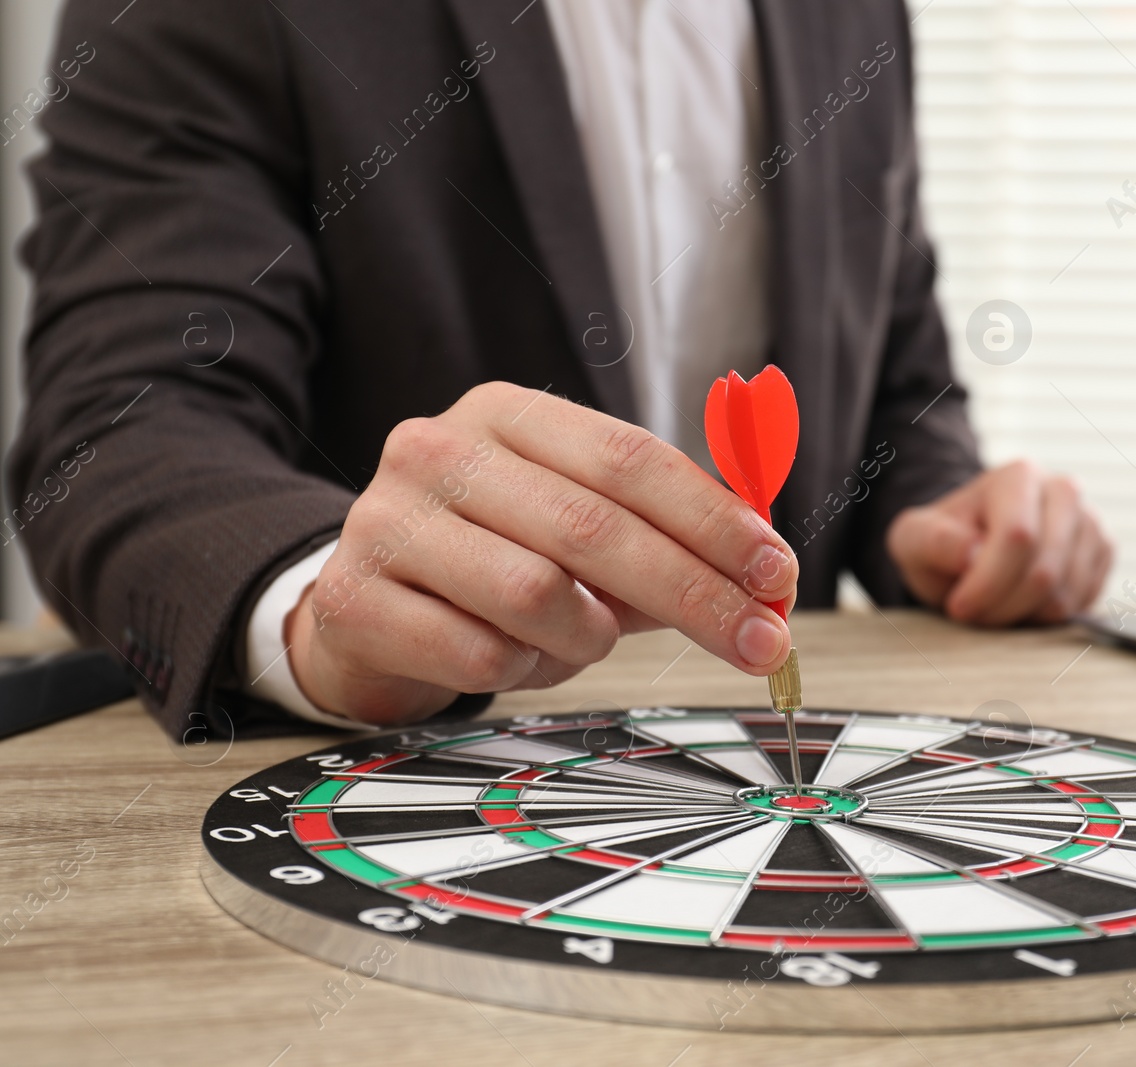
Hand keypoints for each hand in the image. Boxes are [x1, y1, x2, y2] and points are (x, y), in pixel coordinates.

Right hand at [285, 383, 796, 725]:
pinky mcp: (352, 598)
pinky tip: (508, 657)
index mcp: (508, 416)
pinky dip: (518, 671)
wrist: (360, 609)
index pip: (630, 458)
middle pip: (594, 526)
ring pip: (535, 594)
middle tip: (758, 642)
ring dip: (585, 637)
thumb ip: (664, 542)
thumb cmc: (488, 568)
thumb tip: (764, 580)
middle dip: (694, 593)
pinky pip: (477, 655)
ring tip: (578, 640)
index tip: (776, 573)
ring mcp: (385, 520)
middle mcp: (439, 450)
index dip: (714, 520)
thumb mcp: (577, 536)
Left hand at [885, 460, 1111, 625]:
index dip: (988, 583)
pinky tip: (1021, 602)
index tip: (958, 607)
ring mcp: (1090, 522)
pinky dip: (1046, 617)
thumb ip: (934, 541)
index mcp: (1019, 476)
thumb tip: (971, 553)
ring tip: (993, 604)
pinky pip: (1081, 605)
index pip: (1018, 537)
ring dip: (1022, 616)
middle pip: (1045, 572)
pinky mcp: (1103, 554)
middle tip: (972, 613)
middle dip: (1002, 606)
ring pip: (1065, 595)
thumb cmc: (943, 542)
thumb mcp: (915, 539)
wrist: (973, 546)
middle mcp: (1064, 491)